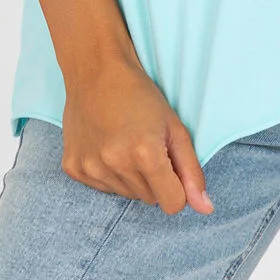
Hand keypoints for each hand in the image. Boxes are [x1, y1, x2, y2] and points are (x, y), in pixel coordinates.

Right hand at [60, 56, 214, 216]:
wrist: (96, 71)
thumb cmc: (140, 95)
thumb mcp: (175, 127)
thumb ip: (191, 171)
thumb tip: (206, 209)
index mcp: (145, 154)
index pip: (172, 204)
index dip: (177, 187)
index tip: (171, 165)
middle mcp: (115, 165)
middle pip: (149, 200)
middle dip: (154, 179)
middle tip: (146, 145)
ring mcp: (91, 168)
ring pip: (126, 195)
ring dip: (131, 177)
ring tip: (126, 142)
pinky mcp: (73, 168)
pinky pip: (102, 188)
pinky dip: (109, 173)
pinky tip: (106, 145)